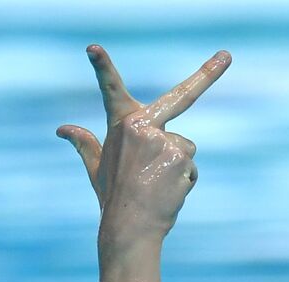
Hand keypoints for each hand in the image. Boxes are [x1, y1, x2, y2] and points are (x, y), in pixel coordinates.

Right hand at [57, 45, 230, 241]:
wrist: (130, 226)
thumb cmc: (113, 197)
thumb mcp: (96, 166)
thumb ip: (84, 143)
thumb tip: (61, 129)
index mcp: (122, 124)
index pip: (111, 90)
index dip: (102, 67)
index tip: (93, 48)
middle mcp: (143, 126)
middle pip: (182, 97)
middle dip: (208, 73)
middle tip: (227, 55)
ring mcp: (164, 140)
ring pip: (185, 147)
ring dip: (178, 165)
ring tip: (157, 184)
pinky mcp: (180, 157)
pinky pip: (191, 167)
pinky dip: (184, 179)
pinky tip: (167, 191)